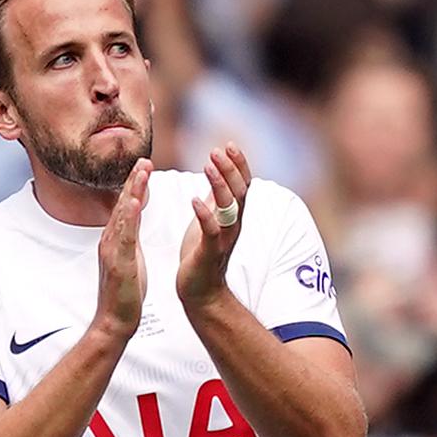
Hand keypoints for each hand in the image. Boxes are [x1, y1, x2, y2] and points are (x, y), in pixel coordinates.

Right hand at [89, 166, 155, 346]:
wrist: (115, 321)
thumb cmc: (125, 292)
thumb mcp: (130, 258)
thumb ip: (130, 238)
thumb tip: (132, 223)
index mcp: (116, 239)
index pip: (126, 206)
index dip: (134, 185)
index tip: (144, 165)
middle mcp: (110, 240)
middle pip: (123, 204)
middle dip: (134, 181)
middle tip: (144, 159)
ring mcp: (112, 251)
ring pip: (123, 215)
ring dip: (132, 191)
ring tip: (141, 171)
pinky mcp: (118, 264)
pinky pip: (124, 236)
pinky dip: (129, 217)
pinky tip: (135, 202)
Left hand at [175, 142, 255, 308]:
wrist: (200, 291)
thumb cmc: (203, 254)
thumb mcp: (212, 219)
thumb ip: (218, 199)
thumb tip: (221, 173)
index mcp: (233, 216)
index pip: (242, 185)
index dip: (238, 165)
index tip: (229, 145)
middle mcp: (233, 225)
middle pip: (239, 193)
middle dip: (230, 170)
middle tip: (216, 150)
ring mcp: (224, 240)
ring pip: (229, 209)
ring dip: (220, 186)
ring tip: (207, 165)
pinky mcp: (210, 253)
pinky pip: (211, 232)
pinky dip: (204, 215)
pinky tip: (194, 200)